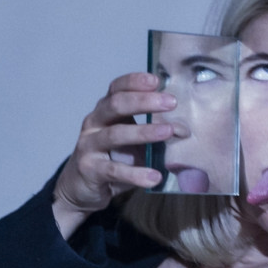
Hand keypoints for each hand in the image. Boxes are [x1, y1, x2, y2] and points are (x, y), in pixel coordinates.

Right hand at [52, 72, 177, 236]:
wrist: (83, 187)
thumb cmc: (114, 157)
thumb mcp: (135, 141)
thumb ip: (156, 131)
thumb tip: (184, 129)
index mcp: (106, 110)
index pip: (117, 88)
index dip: (135, 81)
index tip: (157, 80)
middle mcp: (94, 123)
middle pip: (116, 105)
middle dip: (144, 101)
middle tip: (171, 102)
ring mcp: (89, 145)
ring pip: (115, 134)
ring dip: (144, 132)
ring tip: (168, 132)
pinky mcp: (89, 169)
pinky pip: (113, 170)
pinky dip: (136, 173)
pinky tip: (154, 177)